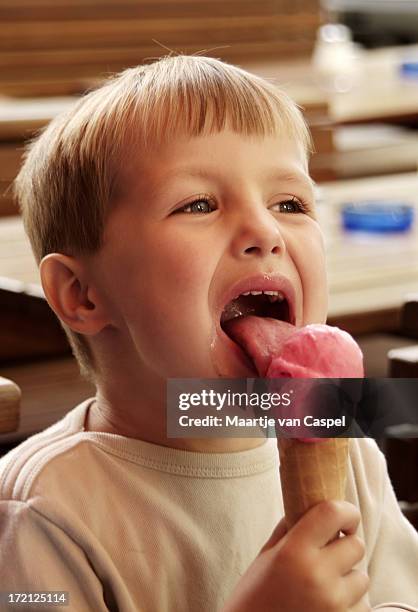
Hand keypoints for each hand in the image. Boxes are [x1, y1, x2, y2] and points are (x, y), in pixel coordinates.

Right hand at [223, 501, 369, 611]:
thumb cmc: (253, 597)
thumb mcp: (266, 556)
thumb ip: (289, 529)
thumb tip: (309, 506)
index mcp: (294, 551)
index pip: (333, 513)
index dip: (346, 511)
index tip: (344, 518)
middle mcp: (317, 575)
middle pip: (356, 545)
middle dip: (346, 546)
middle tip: (329, 554)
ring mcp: (333, 603)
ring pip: (363, 577)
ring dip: (349, 578)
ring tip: (325, 585)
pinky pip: (363, 605)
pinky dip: (350, 604)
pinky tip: (327, 606)